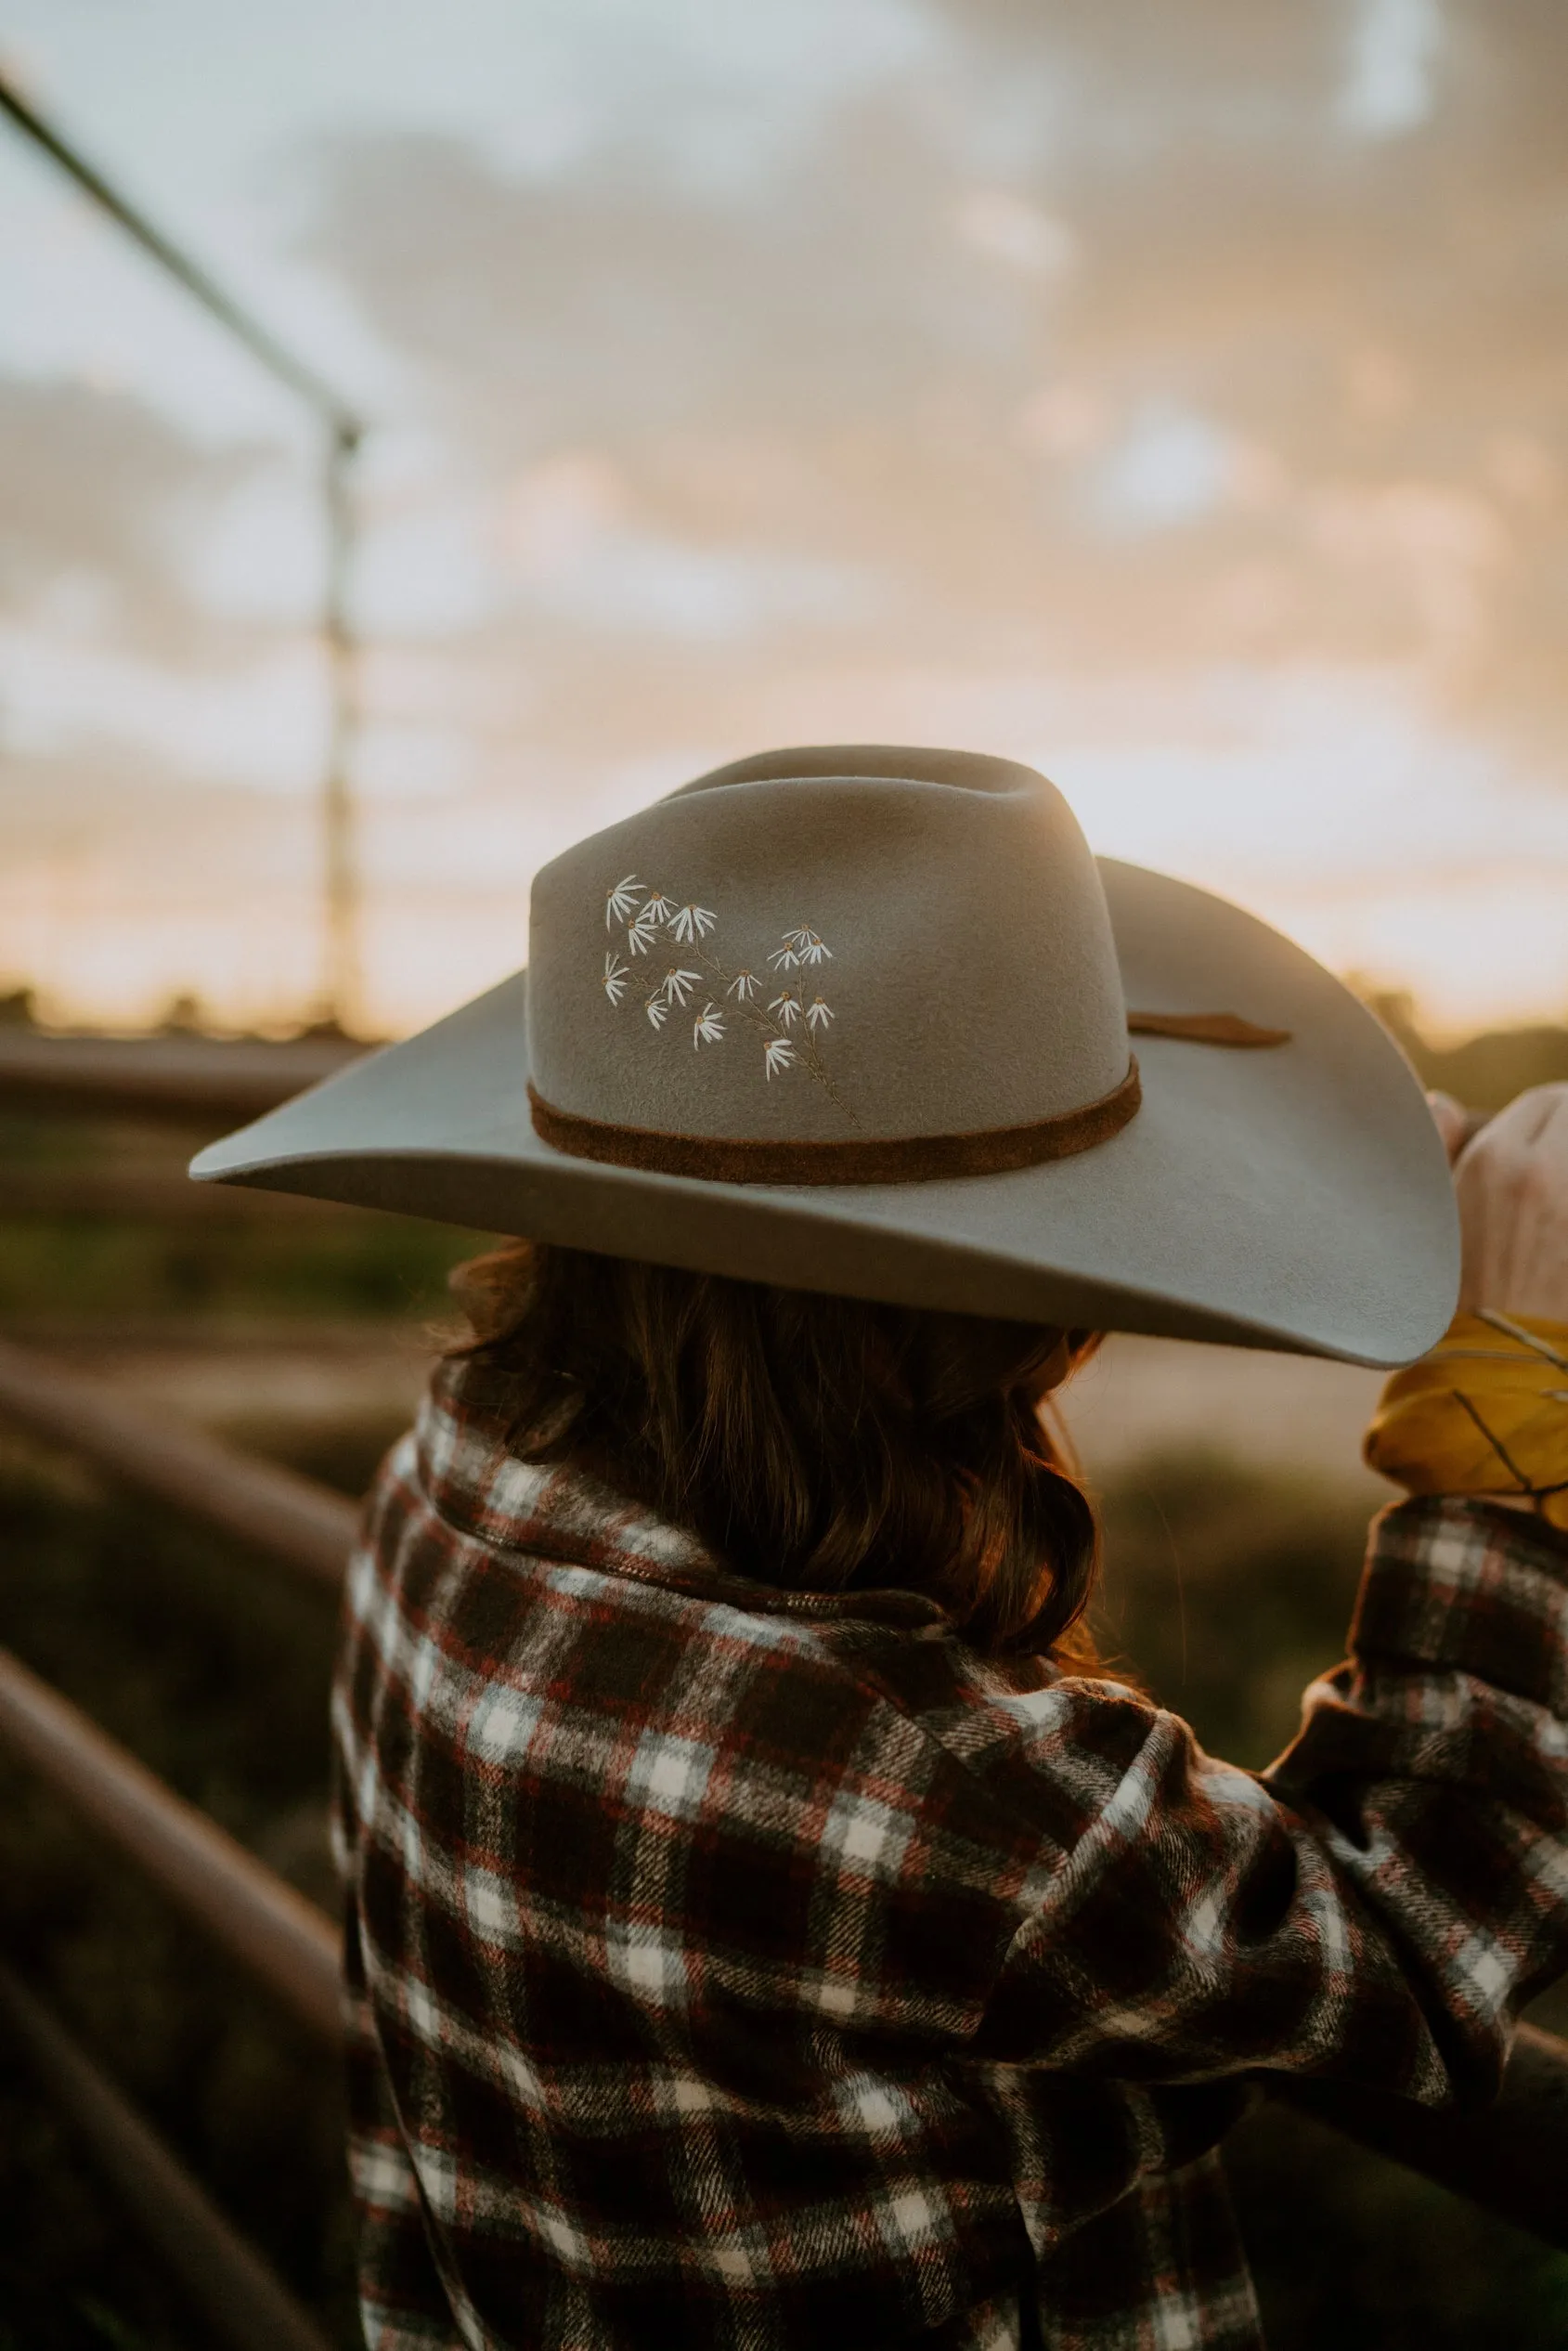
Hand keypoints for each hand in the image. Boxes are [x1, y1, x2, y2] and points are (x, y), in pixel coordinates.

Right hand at [1450, 1083, 1567, 1322]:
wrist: (1496, 1380)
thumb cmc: (1451, 1303)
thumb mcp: (1428, 1220)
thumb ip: (1431, 1146)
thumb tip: (1446, 1100)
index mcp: (1494, 1162)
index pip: (1549, 1101)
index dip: (1554, 1121)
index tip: (1554, 1147)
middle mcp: (1546, 1173)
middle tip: (1560, 1177)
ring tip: (1562, 1208)